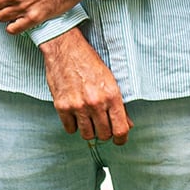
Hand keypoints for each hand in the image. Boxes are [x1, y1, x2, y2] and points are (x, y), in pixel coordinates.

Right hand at [41, 27, 129, 143]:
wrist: (66, 49)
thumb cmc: (90, 63)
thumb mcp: (111, 81)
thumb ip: (119, 105)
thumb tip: (127, 125)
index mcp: (112, 95)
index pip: (120, 129)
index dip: (121, 139)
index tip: (120, 140)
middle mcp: (95, 103)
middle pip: (104, 134)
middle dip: (105, 133)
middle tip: (103, 126)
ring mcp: (77, 106)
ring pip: (87, 135)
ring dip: (90, 131)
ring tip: (90, 121)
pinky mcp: (61, 106)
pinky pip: (70, 129)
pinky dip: (74, 126)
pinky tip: (76, 116)